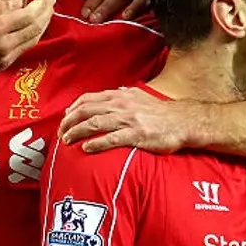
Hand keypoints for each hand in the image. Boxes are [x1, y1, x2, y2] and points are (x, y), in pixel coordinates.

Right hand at [0, 0, 53, 83]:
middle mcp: (4, 44)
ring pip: (33, 39)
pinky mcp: (5, 63)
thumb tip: (18, 4)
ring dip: (43, 25)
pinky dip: (33, 35)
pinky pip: (25, 48)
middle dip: (46, 13)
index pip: (28, 15)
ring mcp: (6, 56)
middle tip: (51, 2)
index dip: (41, 5)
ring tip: (47, 13)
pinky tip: (34, 27)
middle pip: (35, 27)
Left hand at [61, 87, 194, 153]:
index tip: (65, 118)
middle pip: (87, 111)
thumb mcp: (140, 98)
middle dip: (70, 122)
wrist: (184, 122)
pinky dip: (96, 144)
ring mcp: (129, 120)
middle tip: (61, 133)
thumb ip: (122, 97)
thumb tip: (108, 97)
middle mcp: (122, 106)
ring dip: (77, 132)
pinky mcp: (136, 135)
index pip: (89, 99)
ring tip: (67, 140)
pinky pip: (111, 139)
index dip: (73, 108)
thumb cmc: (161, 113)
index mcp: (121, 96)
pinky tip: (86, 149)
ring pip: (94, 124)